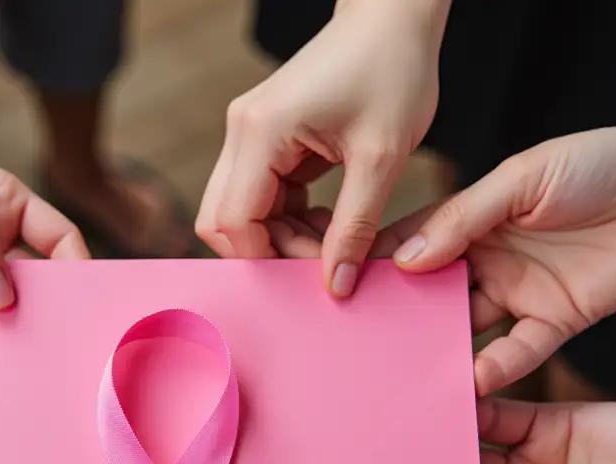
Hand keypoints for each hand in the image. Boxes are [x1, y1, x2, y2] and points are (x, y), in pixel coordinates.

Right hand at [195, 0, 444, 296]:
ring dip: (281, 237)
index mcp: (262, 131)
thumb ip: (356, 226)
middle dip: (266, 251)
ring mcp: (251, 133)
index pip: (233, 220)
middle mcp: (243, 131)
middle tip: (319, 261)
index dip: (266, 258)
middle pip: (222, 219)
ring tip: (334, 239)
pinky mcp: (268, 138)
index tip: (311, 274)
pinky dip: (289, 218)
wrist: (393, 17)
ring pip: (242, 212)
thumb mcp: (382, 158)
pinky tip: (330, 219)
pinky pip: (263, 195)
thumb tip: (335, 284)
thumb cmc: (392, 69)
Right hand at [379, 126, 615, 394]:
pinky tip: (471, 384)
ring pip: (466, 332)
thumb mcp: (524, 178)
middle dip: (396, 323)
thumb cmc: (595, 163)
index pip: (409, 249)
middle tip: (358, 351)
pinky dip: (495, 369)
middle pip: (429, 300)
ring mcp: (518, 295)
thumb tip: (406, 260)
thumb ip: (466, 218)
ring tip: (403, 379)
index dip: (374, 270)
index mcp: (468, 222)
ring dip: (438, 354)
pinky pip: (519, 353)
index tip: (335, 292)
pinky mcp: (555, 321)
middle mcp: (485, 263)